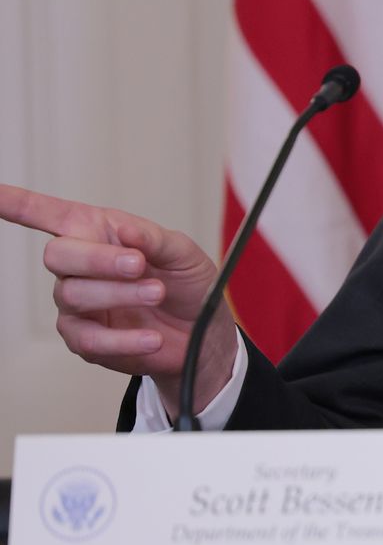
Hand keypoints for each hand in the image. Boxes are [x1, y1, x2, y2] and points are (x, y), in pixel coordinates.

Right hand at [0, 183, 234, 416]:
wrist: (201, 330)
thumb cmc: (186, 282)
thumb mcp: (182, 252)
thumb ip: (154, 239)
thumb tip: (127, 232)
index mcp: (97, 232)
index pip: (46, 214)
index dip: (16, 203)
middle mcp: (79, 266)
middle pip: (57, 255)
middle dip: (97, 260)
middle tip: (138, 264)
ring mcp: (77, 303)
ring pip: (73, 295)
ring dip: (120, 295)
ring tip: (158, 293)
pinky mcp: (85, 339)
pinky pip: (88, 340)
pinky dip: (123, 339)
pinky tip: (151, 337)